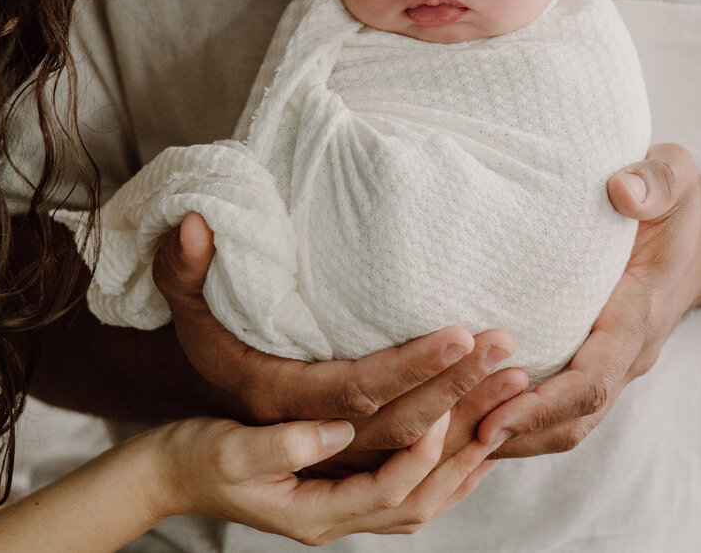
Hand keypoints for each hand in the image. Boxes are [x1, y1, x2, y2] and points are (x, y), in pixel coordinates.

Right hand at [153, 213, 520, 458]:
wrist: (184, 470)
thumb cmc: (191, 388)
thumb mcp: (181, 309)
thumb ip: (184, 272)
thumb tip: (194, 222)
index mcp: (281, 416)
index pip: (361, 396)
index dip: (412, 369)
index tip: (460, 335)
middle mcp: (320, 463)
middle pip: (405, 434)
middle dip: (461, 391)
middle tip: (508, 346)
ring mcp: (342, 478)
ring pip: (421, 464)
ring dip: (472, 425)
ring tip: (519, 381)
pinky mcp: (358, 478)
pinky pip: (418, 475)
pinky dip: (459, 457)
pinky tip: (495, 425)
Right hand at [155, 412, 497, 542]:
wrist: (171, 474)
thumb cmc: (199, 457)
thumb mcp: (233, 450)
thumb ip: (284, 444)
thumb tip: (337, 429)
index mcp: (314, 514)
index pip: (391, 490)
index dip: (424, 451)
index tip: (447, 401)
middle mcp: (337, 519)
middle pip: (422, 498)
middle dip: (469, 450)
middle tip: (507, 399)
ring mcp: (341, 509)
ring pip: (423, 498)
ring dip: (466, 460)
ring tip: (503, 417)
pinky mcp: (341, 489)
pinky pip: (408, 488)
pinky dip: (443, 467)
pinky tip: (462, 438)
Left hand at [477, 143, 700, 456]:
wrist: (695, 239)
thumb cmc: (673, 205)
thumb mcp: (675, 177)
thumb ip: (656, 182)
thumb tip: (621, 191)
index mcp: (637, 314)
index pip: (593, 379)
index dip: (544, 404)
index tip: (496, 418)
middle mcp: (624, 352)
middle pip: (574, 417)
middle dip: (518, 434)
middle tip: (456, 440)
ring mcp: (608, 361)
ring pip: (566, 421)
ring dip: (515, 436)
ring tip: (451, 435)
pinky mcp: (589, 358)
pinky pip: (559, 403)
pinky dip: (519, 417)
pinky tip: (470, 413)